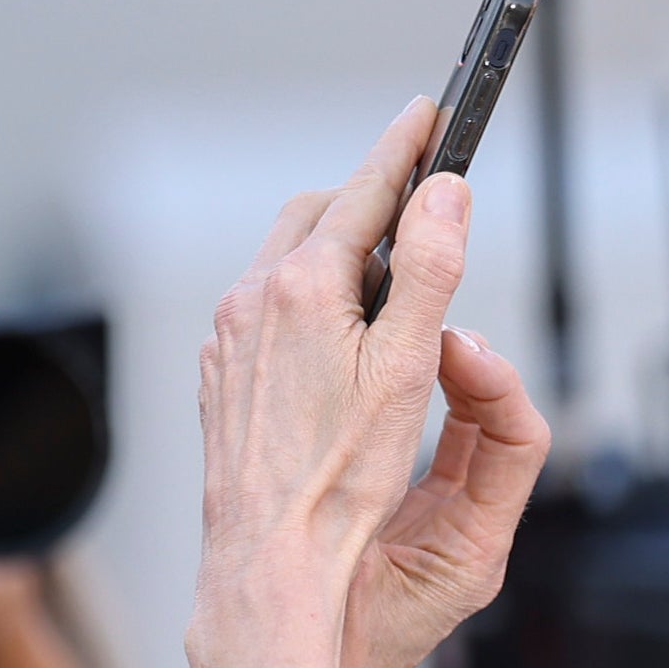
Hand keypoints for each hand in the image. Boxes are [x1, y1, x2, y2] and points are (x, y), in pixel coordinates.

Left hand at [194, 100, 554, 667]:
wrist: (271, 556)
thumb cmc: (345, 478)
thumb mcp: (410, 368)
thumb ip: (428, 269)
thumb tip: (446, 193)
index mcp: (305, 287)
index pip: (367, 191)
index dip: (406, 149)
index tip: (432, 112)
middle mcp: (255, 298)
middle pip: (319, 215)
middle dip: (368, 198)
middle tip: (418, 199)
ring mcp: (230, 334)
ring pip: (286, 259)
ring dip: (335, 249)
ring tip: (385, 276)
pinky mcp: (222, 371)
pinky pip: (265, 305)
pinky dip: (306, 294)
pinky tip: (337, 338)